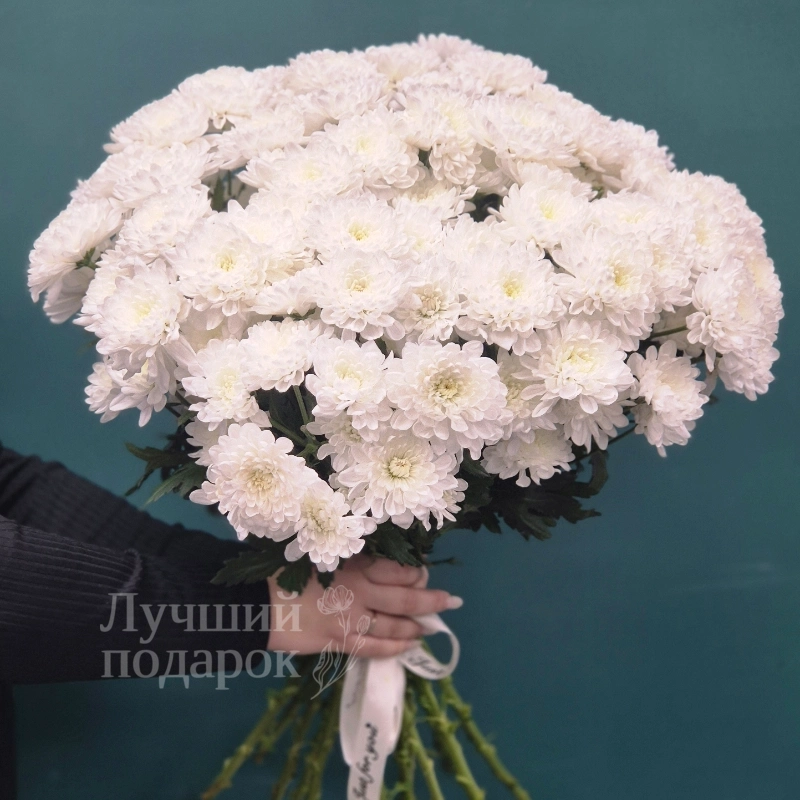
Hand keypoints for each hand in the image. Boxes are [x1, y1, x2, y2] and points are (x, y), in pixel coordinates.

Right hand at [266, 553, 462, 657]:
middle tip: (449, 601)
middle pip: (404, 596)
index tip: (423, 572)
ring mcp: (351, 618)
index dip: (415, 572)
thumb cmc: (282, 570)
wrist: (254, 601)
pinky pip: (374, 648)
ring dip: (415, 626)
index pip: (396, 568)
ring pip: (394, 624)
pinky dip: (394, 649)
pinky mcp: (339, 641)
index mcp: (353, 563)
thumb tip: (373, 564)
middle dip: (430, 600)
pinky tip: (407, 647)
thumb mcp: (318, 553)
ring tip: (429, 628)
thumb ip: (347, 559)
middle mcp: (359, 590)